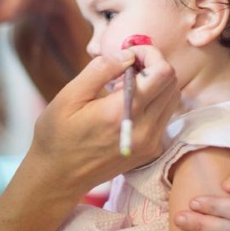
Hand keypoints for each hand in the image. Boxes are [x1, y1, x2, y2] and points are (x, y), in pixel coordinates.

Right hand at [27, 46, 177, 197]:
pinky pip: (164, 116)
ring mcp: (150, 143)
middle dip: (154, 66)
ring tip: (126, 85)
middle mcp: (143, 129)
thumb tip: (128, 56)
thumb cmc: (56, 135)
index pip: (162, 73)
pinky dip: (154, 101)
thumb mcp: (69, 96)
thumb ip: (100, 70)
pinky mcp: (150, 151)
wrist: (57, 177)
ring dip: (156, 83)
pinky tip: (128, 103)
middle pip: (172, 84)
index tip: (130, 53)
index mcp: (122, 112)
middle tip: (127, 66)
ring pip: (172, 99)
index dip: (150, 54)